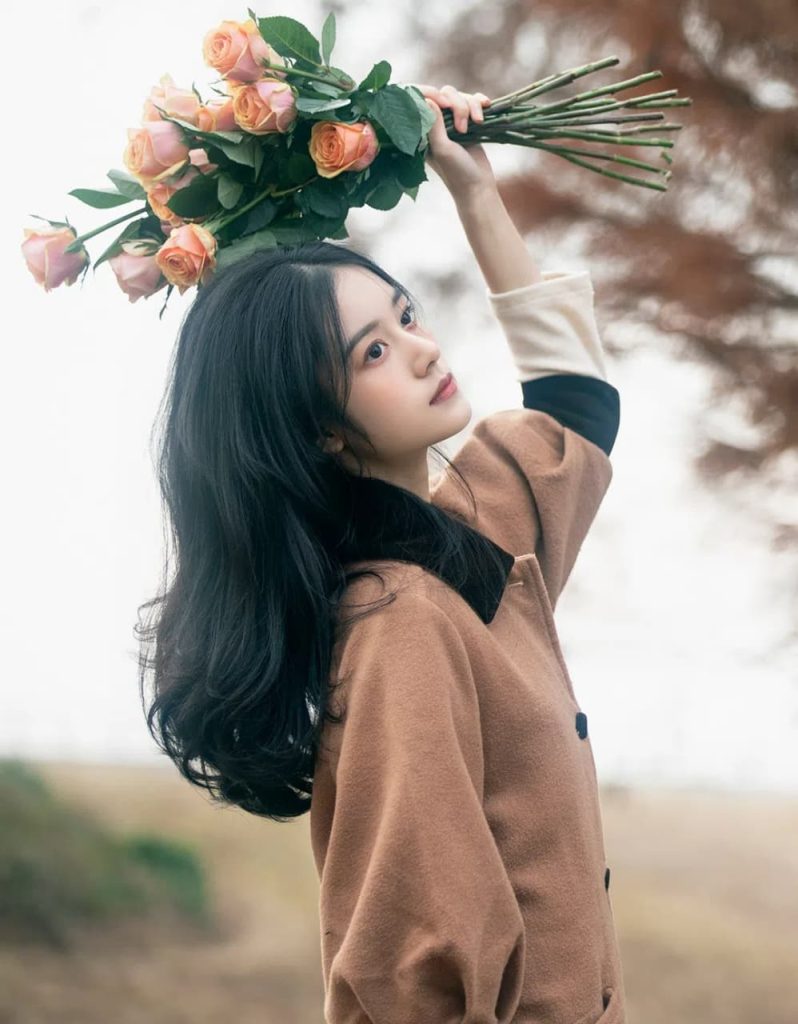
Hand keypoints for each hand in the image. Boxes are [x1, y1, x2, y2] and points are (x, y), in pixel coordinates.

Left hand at [411, 84, 497, 203]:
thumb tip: (427, 99)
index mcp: (424, 130)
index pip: (421, 99)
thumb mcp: (442, 149)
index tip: (445, 104)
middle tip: (463, 128)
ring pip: (460, 96)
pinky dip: (480, 102)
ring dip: (471, 106)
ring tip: (478, 123)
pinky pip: (473, 100)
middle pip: (445, 94)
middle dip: (457, 105)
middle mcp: (437, 123)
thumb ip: (434, 125)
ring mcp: (453, 121)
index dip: (432, 94)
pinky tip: (487, 106)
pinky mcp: (469, 122)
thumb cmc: (456, 171)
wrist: (478, 186)